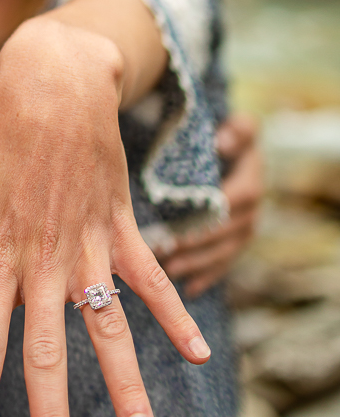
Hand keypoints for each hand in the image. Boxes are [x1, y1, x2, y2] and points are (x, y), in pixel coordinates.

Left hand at [0, 16, 210, 416]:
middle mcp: (42, 259)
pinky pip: (150, 278)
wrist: (52, 77)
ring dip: (126, 383)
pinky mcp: (117, 226)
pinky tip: (194, 356)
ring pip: (108, 326)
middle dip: (51, 415)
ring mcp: (86, 244)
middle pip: (47, 350)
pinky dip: (174, 315)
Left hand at [158, 114, 262, 297]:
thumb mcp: (238, 127)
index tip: (181, 228)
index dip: (209, 217)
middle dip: (196, 245)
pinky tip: (189, 289)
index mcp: (250, 182)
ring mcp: (245, 228)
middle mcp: (252, 210)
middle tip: (164, 253)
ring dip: (197, 264)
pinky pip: (224, 262)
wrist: (236, 150)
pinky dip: (207, 276)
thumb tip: (224, 141)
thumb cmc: (229, 136)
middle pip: (225, 233)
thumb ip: (237, 131)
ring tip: (168, 272)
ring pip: (222, 252)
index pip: (234, 202)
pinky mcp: (236, 241)